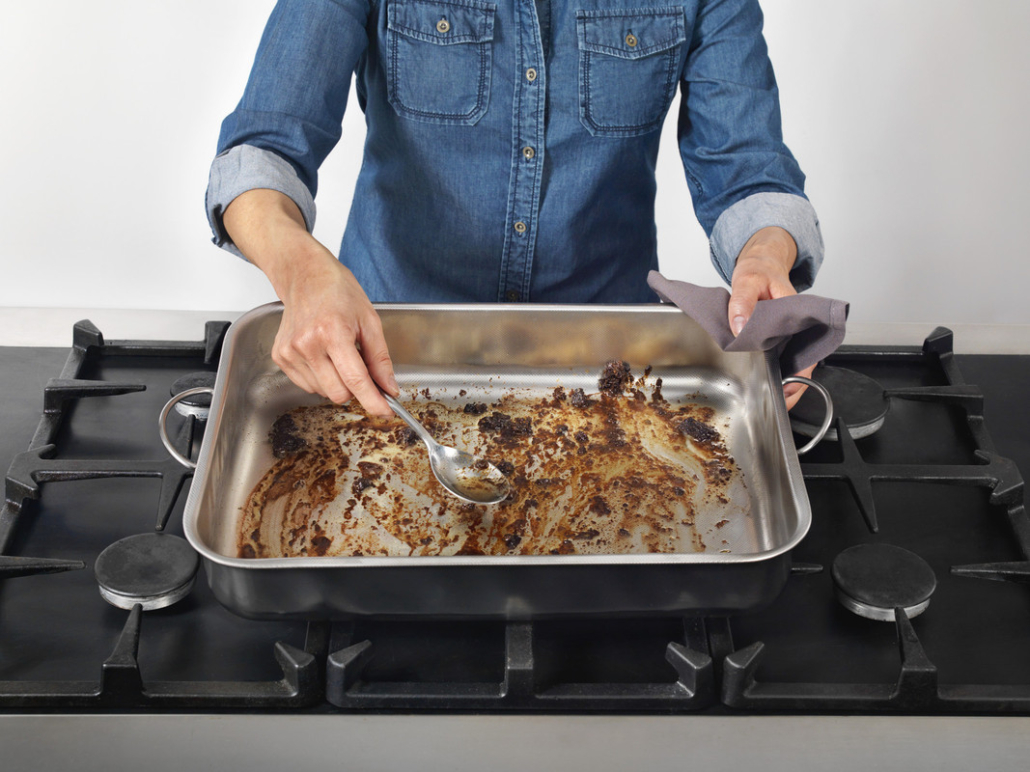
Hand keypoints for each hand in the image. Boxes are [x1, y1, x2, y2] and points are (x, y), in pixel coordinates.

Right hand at [222, 189, 397, 415]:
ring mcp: (290, 352)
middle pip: (339, 393)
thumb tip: (389, 389)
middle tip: (359, 365)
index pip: (356, 380)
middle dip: (355, 388)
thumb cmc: (338, 292)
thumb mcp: (369, 320)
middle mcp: (307, 344)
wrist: (305, 276)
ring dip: (337, 381)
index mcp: (332, 332)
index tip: (386, 411)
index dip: (373, 401)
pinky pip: (307, 385)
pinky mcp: (280, 357)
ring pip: (323, 392)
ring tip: (337, 352)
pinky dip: (321, 377)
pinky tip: (323, 355)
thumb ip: (380, 359)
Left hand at [728, 226, 813, 409]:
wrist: (760, 262)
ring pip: (790, 362)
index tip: (789, 389)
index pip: (808, 352)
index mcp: (797, 314)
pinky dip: (771, 368)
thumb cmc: (759, 270)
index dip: (801, 374)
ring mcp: (787, 333)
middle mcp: (796, 327)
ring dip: (781, 380)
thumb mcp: (747, 281)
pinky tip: (760, 381)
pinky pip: (777, 356)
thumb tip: (740, 325)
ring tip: (767, 400)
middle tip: (775, 404)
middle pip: (800, 363)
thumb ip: (742, 302)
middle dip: (791, 386)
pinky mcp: (776, 336)